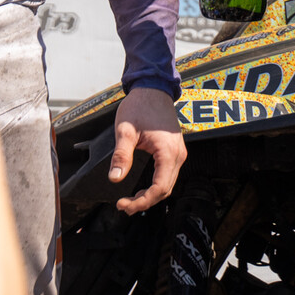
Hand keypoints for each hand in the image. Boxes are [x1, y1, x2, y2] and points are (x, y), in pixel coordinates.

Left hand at [111, 86, 186, 214]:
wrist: (153, 88)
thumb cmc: (141, 105)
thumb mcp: (126, 130)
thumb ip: (121, 155)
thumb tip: (115, 178)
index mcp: (168, 152)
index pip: (159, 188)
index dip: (142, 201)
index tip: (123, 204)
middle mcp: (178, 155)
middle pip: (165, 190)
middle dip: (144, 201)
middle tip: (123, 205)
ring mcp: (178, 153)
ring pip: (167, 184)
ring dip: (150, 195)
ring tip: (130, 200)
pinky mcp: (174, 151)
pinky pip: (168, 175)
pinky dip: (155, 186)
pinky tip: (141, 188)